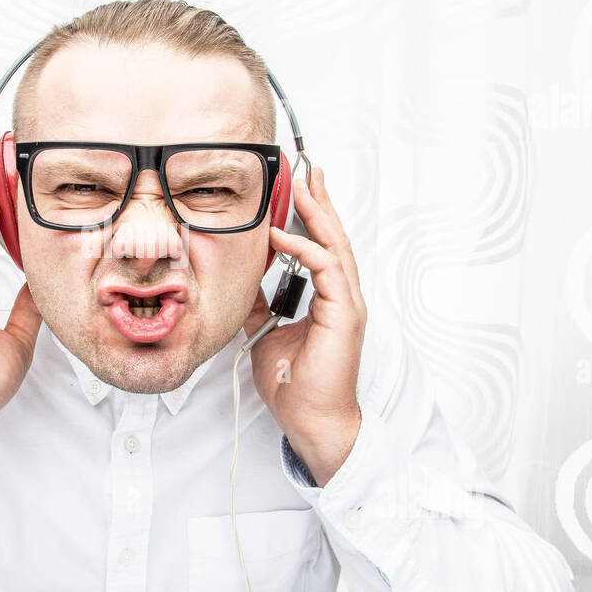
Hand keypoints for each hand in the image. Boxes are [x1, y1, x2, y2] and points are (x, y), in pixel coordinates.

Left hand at [243, 166, 366, 486]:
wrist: (310, 418)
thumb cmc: (294, 383)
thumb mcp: (265, 333)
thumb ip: (260, 306)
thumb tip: (245, 284)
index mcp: (329, 301)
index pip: (323, 249)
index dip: (313, 219)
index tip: (301, 192)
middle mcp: (342, 298)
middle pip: (335, 239)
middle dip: (322, 204)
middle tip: (311, 172)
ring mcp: (346, 305)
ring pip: (336, 247)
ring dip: (318, 215)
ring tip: (303, 188)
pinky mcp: (343, 316)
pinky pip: (328, 270)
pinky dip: (305, 249)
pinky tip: (284, 236)